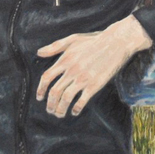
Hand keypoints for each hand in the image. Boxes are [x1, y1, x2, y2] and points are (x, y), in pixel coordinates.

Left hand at [36, 16, 152, 116]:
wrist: (116, 43)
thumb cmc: (94, 40)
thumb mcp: (72, 39)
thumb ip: (54, 46)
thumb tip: (39, 53)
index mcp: (65, 59)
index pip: (47, 77)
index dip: (41, 89)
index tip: (40, 98)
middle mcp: (72, 70)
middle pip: (54, 91)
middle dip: (50, 104)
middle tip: (50, 110)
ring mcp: (83, 78)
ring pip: (66, 98)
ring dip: (60, 109)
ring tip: (59, 114)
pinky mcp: (95, 84)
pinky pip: (81, 101)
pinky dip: (76, 109)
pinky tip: (75, 111)